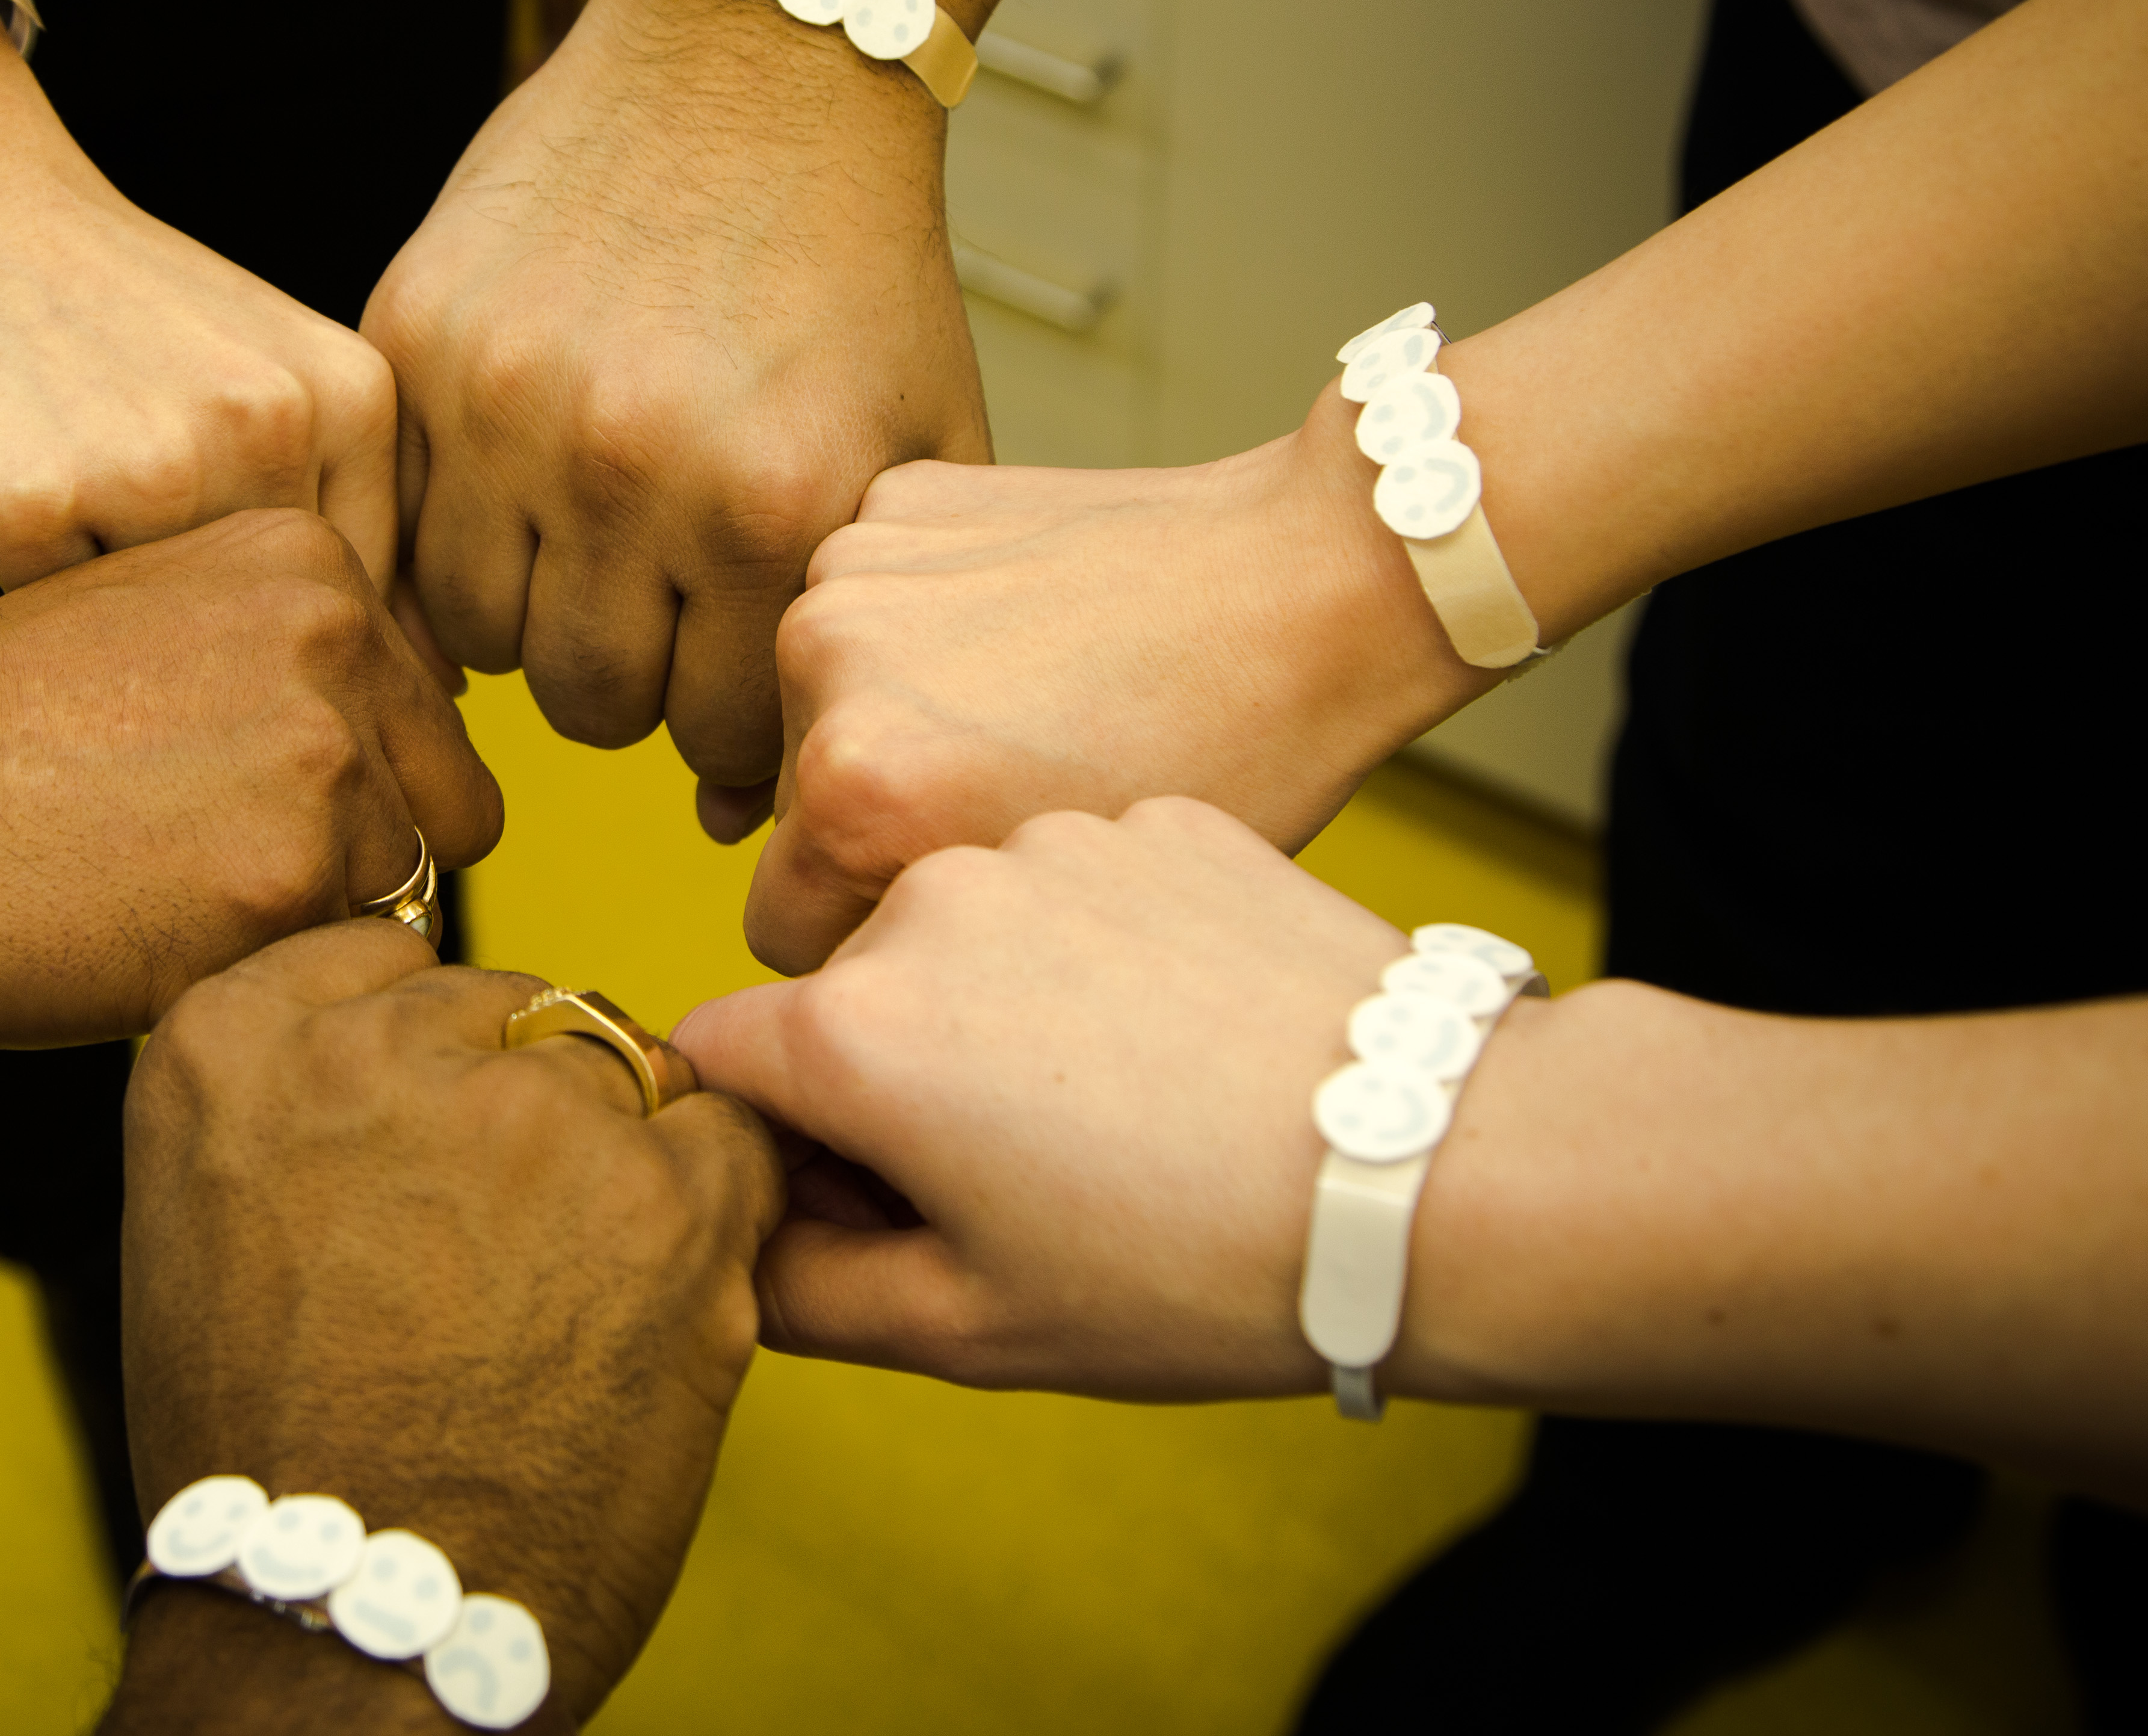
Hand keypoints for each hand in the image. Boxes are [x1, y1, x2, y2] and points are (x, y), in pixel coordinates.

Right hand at [0, 0, 400, 590]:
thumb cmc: (113, 301)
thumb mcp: (268, 369)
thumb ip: (342, 496)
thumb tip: (431, 684)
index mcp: (351, 397)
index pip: (374, 595)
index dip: (302, 623)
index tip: (244, 591)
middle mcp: (271, 429)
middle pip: (270, 623)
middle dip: (213, 628)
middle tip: (136, 547)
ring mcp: (151, 463)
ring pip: (164, 633)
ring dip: (125, 614)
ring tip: (84, 512)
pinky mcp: (28, 496)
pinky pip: (51, 618)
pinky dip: (33, 590)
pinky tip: (18, 500)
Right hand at [0, 511, 501, 1042]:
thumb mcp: (160, 614)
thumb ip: (295, 655)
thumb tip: (420, 754)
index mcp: (312, 553)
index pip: (427, 716)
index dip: (348, 783)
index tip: (232, 798)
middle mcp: (338, 636)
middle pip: (444, 809)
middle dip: (354, 858)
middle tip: (202, 861)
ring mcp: (319, 757)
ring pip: (396, 900)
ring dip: (304, 924)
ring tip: (162, 893)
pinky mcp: (282, 883)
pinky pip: (335, 970)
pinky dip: (259, 978)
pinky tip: (145, 937)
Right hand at [105, 922, 783, 1731]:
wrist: (356, 1614)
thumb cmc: (279, 1444)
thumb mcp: (210, 1216)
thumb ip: (297, 1093)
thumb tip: (413, 1031)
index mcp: (231, 1039)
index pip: (389, 959)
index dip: (429, 1056)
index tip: (423, 1144)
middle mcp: (370, 1046)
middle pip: (512, 1006)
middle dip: (524, 1105)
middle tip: (504, 1248)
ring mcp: (524, 1110)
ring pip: (623, 1064)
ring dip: (618, 1157)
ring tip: (569, 1296)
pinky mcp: (661, 1191)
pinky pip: (727, 1136)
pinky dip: (712, 1207)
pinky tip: (649, 1301)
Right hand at [371, 0, 1046, 817]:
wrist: (756, 65)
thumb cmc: (851, 272)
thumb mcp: (914, 450)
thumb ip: (845, 634)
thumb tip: (736, 818)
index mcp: (771, 499)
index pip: (723, 735)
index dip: (735, 731)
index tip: (736, 679)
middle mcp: (631, 463)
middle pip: (594, 710)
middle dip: (634, 690)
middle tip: (658, 618)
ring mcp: (506, 402)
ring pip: (482, 642)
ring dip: (537, 623)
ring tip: (587, 556)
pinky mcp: (416, 343)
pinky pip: (403, 532)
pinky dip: (455, 544)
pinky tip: (515, 502)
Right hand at [681, 799, 1562, 1398]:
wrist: (1430, 1169)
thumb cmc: (1198, 1267)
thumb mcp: (976, 1328)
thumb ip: (806, 1292)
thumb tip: (742, 1248)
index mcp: (855, 1028)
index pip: (717, 1058)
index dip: (774, 1141)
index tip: (869, 1193)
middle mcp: (928, 897)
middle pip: (846, 987)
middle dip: (892, 1069)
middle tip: (1025, 1171)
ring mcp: (1050, 843)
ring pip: (966, 927)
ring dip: (999, 1001)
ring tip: (1127, 1100)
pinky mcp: (1158, 819)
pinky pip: (1078, 884)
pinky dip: (1105, 949)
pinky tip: (1190, 1031)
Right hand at [744, 392, 1494, 972]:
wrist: (1311, 582)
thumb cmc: (1230, 761)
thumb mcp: (1067, 910)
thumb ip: (928, 944)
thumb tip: (846, 965)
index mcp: (856, 790)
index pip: (781, 929)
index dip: (870, 941)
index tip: (957, 911)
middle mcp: (824, 667)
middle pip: (796, 808)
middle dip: (876, 818)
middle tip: (1004, 798)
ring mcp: (853, 566)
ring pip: (823, 701)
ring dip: (891, 714)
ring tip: (1026, 706)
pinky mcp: (894, 499)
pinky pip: (868, 603)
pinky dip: (924, 621)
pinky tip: (1028, 627)